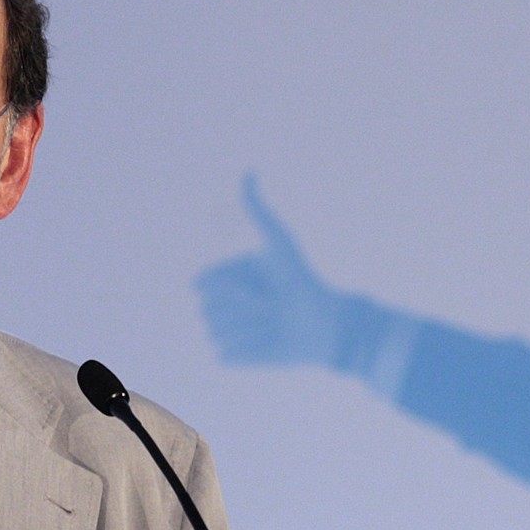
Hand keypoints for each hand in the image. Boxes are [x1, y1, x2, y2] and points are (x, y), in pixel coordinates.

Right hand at [194, 173, 347, 366]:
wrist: (326, 323)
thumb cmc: (303, 280)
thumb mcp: (280, 243)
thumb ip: (260, 212)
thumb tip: (249, 172)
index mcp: (225, 277)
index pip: (204, 284)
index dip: (232, 284)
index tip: (260, 280)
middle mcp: (221, 304)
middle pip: (209, 310)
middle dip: (245, 306)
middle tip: (273, 304)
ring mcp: (225, 332)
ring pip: (219, 333)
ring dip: (251, 328)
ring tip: (275, 322)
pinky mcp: (233, 357)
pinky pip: (227, 355)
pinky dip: (251, 350)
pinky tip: (270, 341)